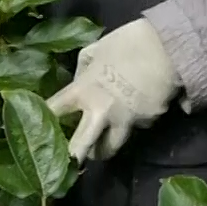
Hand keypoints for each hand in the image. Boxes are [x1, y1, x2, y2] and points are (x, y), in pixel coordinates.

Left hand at [46, 19, 180, 162]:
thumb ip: (83, 69)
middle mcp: (101, 112)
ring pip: (110, 147)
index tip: (37, 127)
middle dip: (71, 159)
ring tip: (101, 148)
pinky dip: (135, 122)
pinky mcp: (149, 121)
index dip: (41, 119)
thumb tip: (80, 80)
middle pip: (80, 147)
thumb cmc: (128, 41)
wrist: (168, 45)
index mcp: (83, 90)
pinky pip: (138, 126)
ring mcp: (126, 120)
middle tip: (68, 164)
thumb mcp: (96, 49)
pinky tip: (139, 111)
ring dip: (103, 148)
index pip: (53, 111)